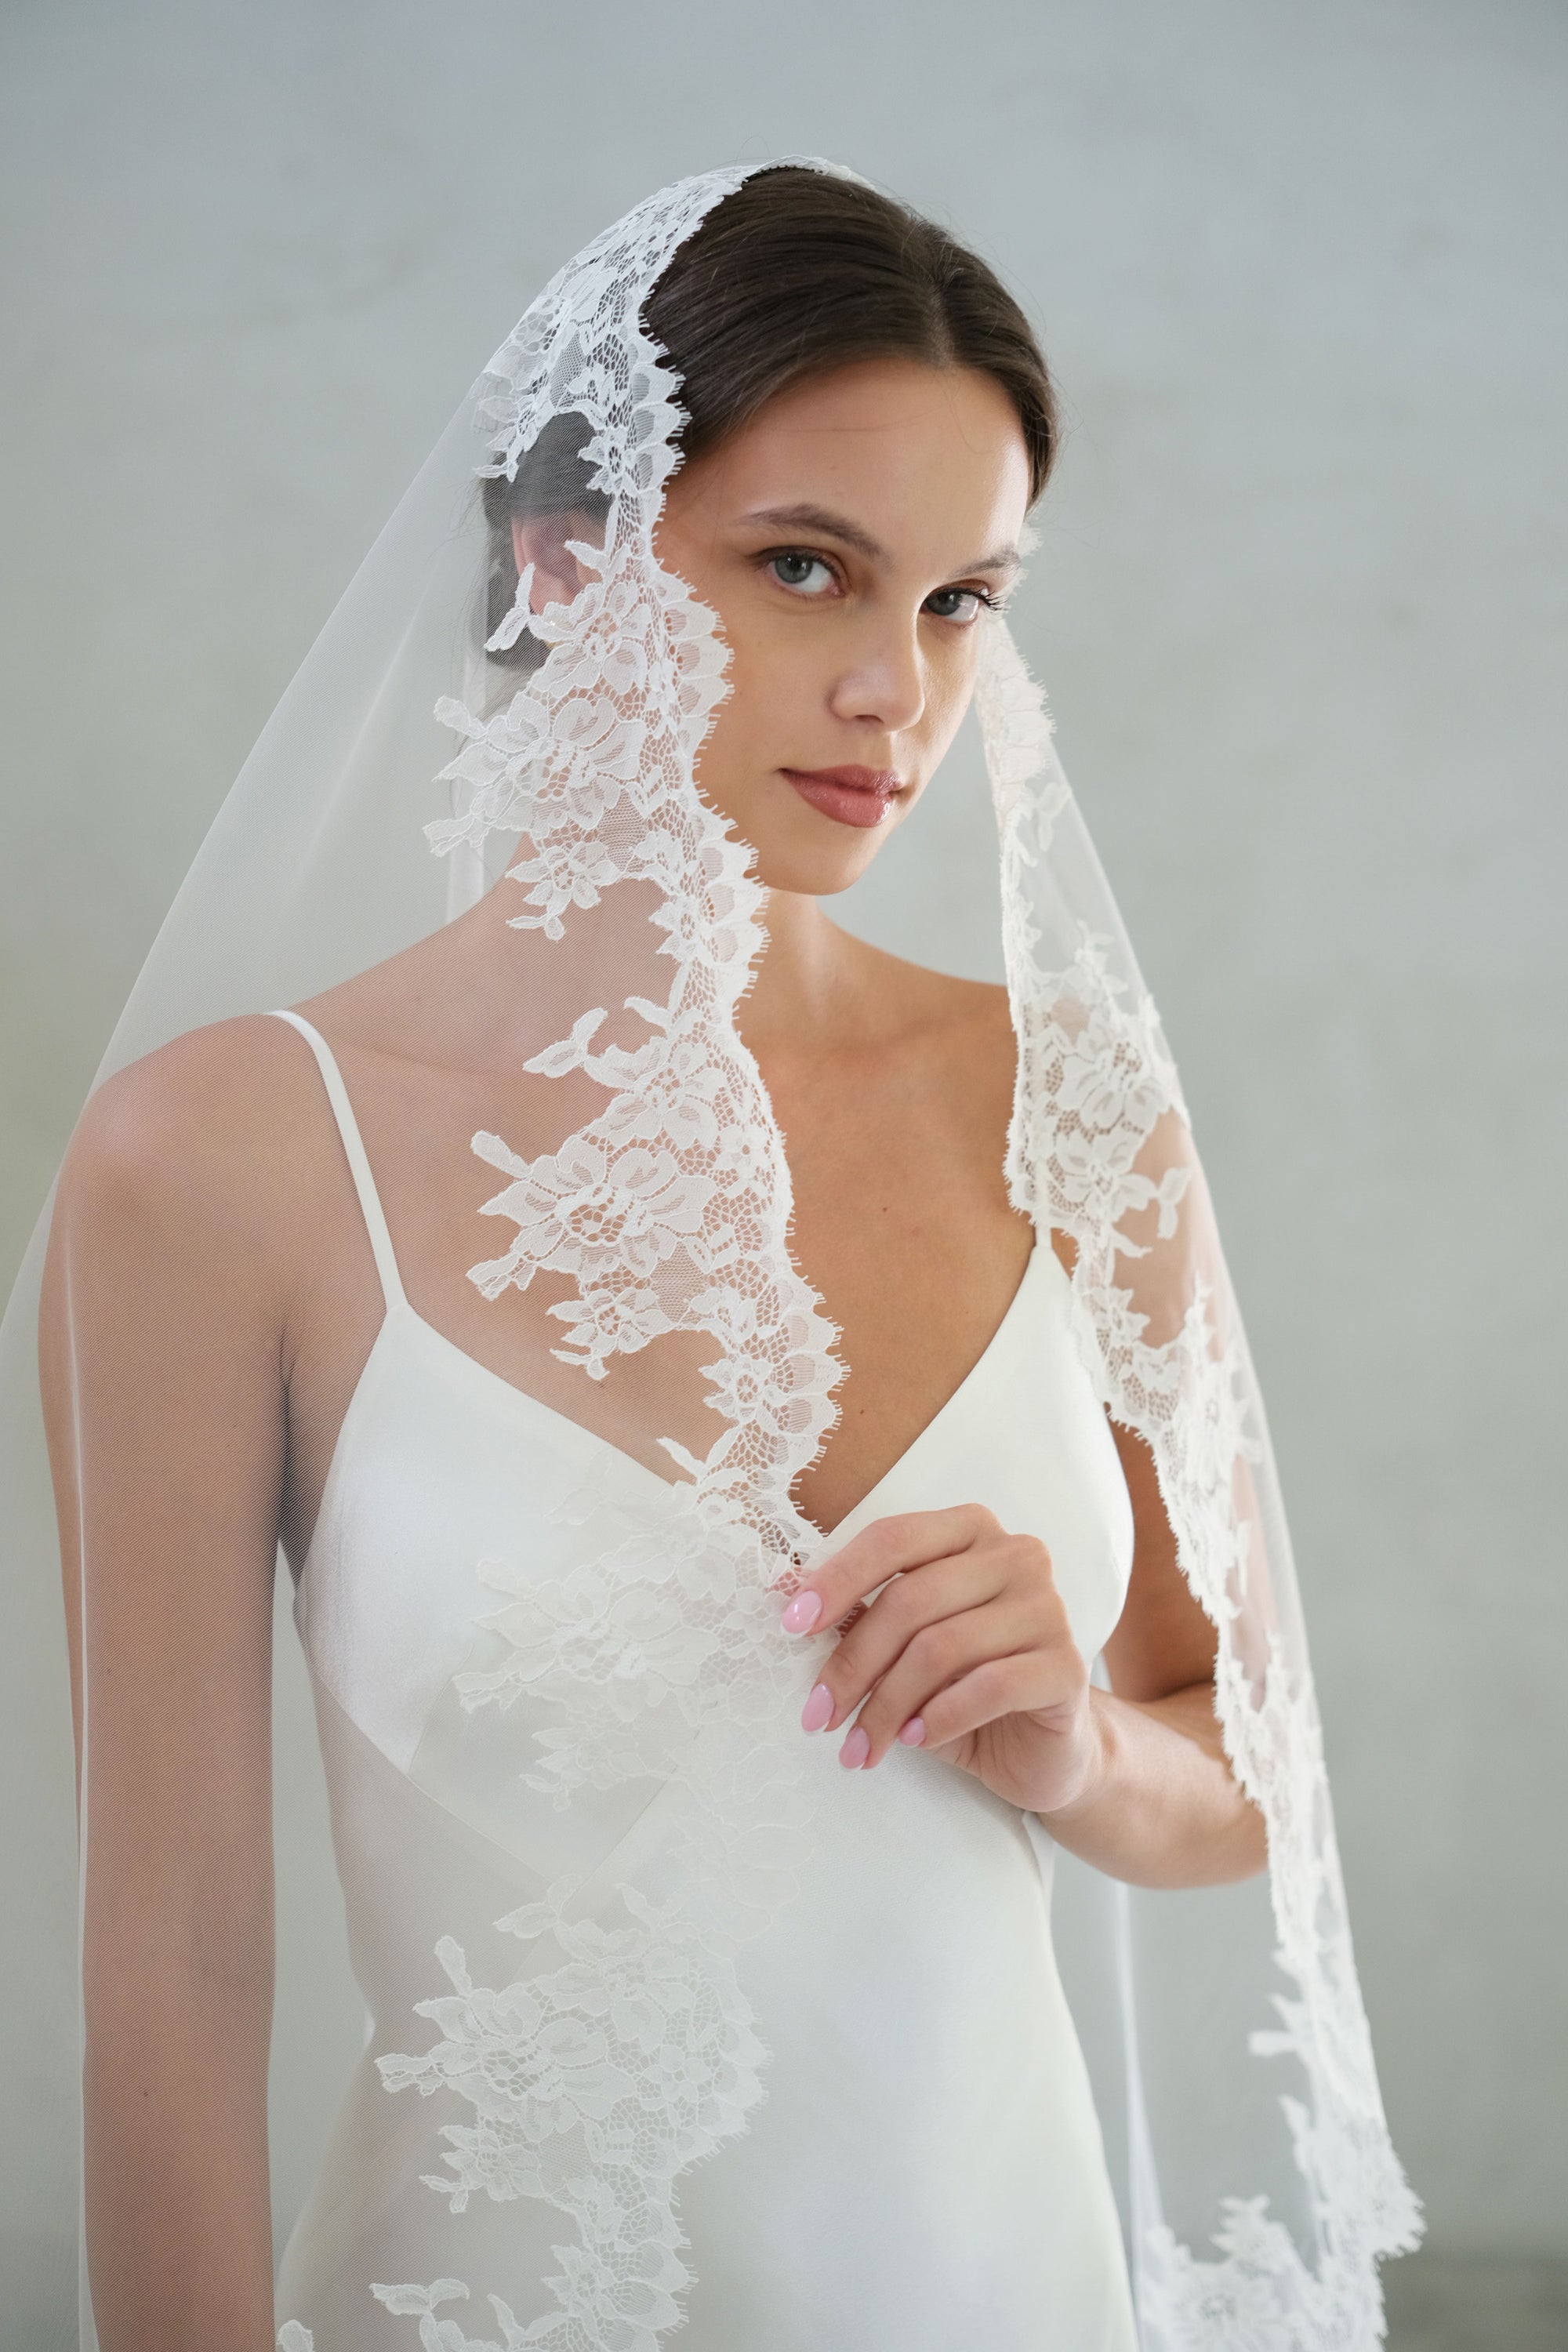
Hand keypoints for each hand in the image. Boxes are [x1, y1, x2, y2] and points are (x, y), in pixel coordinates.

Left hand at [778, 1504, 1104, 1818]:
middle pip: (911, 1598)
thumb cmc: (962, 1685)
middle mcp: (1016, 1555)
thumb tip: (784, 1589)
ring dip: (887, 1705)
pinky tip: (915, 1738)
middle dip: (853, 1664)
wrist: (1043, 1748)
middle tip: (818, 1717)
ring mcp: (1047, 1608)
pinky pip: (990, 1686)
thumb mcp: (902, 1647)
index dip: (837, 1579)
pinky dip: (939, 1717)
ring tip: (861, 1745)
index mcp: (970, 1530)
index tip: (791, 1627)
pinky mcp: (1068, 1667)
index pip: (893, 1538)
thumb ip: (858, 1613)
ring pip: (942, 1647)